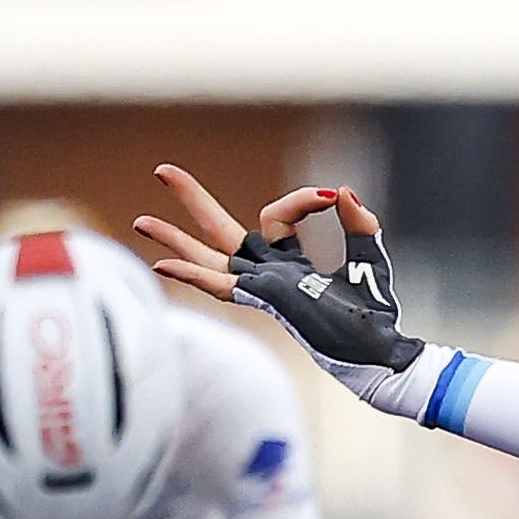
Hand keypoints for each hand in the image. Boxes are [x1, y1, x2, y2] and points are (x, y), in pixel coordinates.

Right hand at [138, 167, 419, 377]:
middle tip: (162, 169)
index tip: (331, 197)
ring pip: (208, 256)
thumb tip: (340, 191)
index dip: (301, 200)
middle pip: (220, 229)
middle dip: (191, 199)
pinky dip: (192, 276)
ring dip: (174, 238)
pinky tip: (161, 266)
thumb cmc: (374, 312)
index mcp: (288, 260)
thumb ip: (358, 222)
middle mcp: (268, 271)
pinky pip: (221, 286)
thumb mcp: (368, 256)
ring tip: (139, 220)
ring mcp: (263, 286)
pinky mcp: (265, 300)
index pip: (276, 214)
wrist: (379, 349)